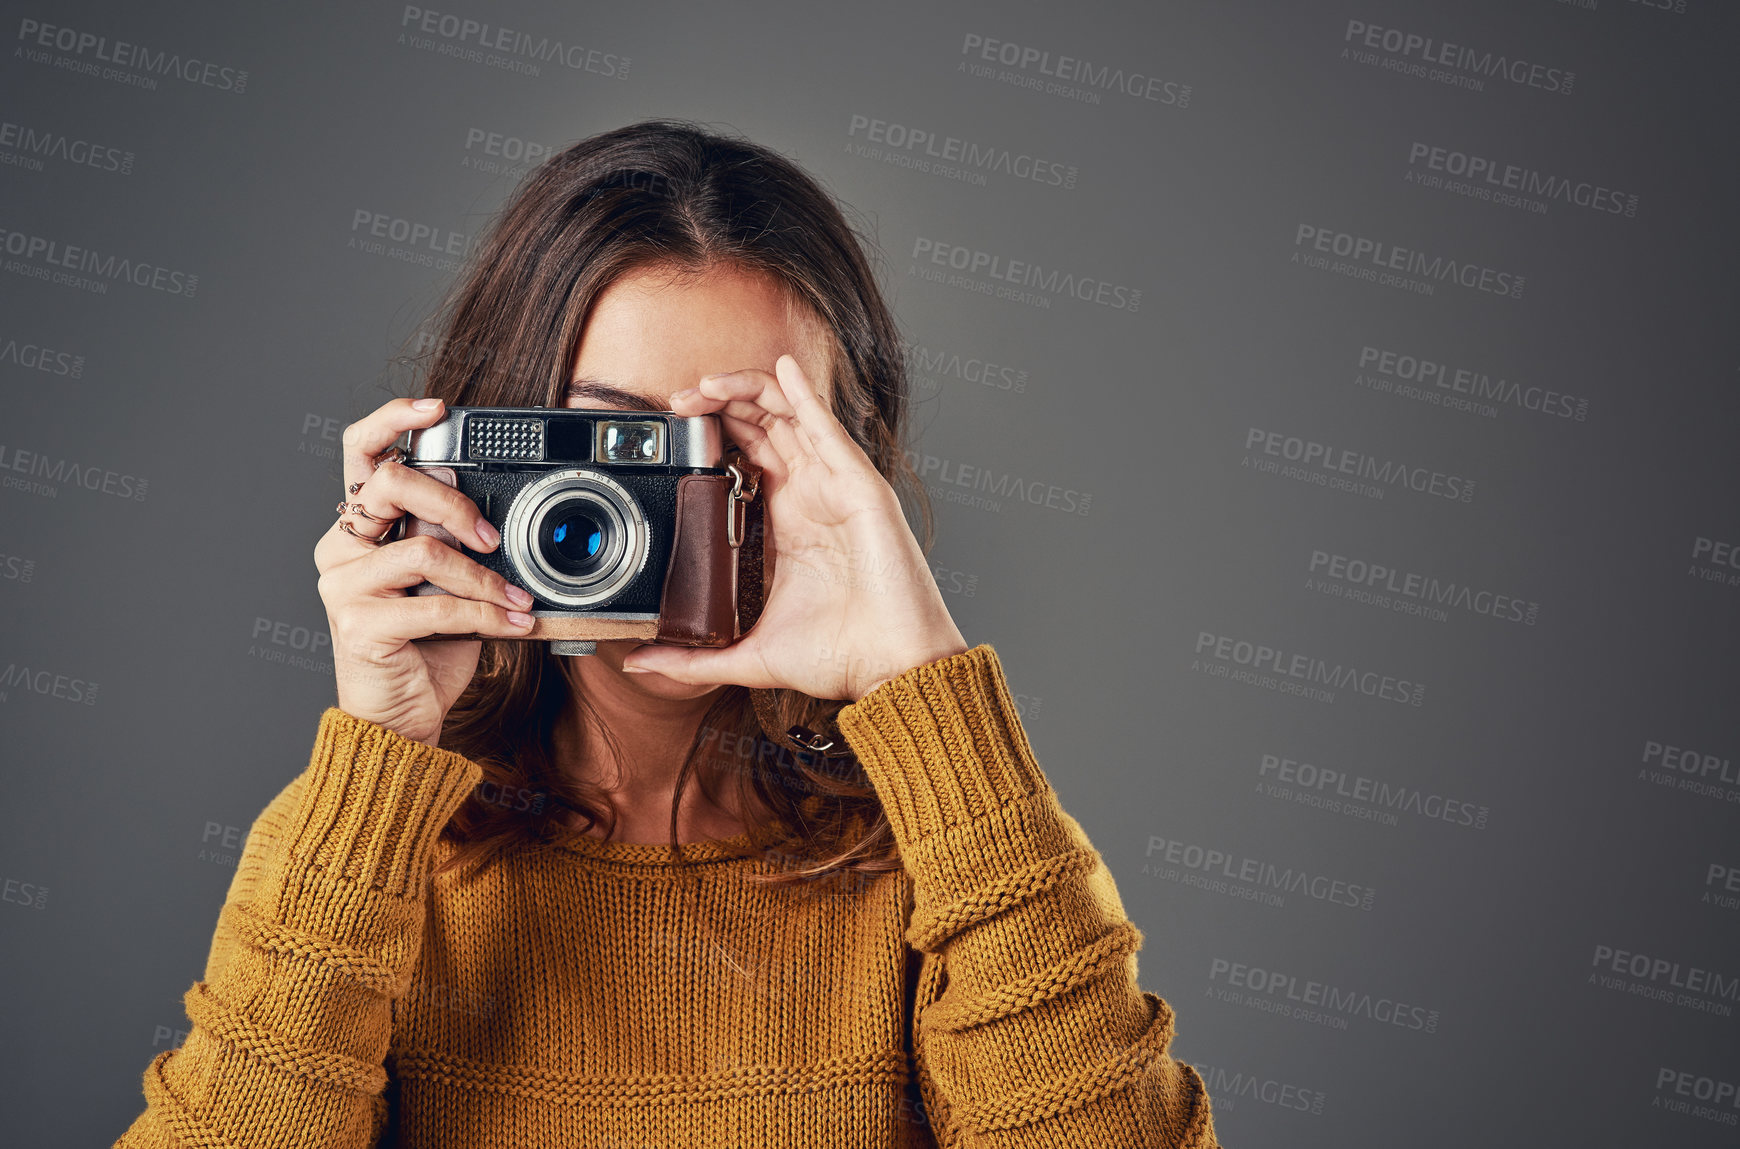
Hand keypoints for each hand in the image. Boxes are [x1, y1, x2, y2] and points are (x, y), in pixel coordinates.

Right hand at [314, 397, 537, 745]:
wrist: (401, 718)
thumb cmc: (427, 646)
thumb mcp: (447, 581)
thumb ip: (450, 538)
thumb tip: (477, 506)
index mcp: (360, 527)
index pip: (361, 452)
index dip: (393, 420)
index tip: (437, 408)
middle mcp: (342, 548)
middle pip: (390, 485)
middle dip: (453, 502)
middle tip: (491, 537)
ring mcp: (344, 587)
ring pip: (423, 551)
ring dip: (483, 577)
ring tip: (515, 598)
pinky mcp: (360, 626)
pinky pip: (435, 605)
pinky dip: (486, 614)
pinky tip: (515, 623)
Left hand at [620, 354, 967, 700]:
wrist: (892, 668)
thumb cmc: (842, 655)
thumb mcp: (749, 653)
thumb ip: (694, 659)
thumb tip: (641, 665)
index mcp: (790, 520)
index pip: (749, 452)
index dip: (714, 429)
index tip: (673, 425)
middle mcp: (812, 495)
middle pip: (764, 423)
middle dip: (719, 402)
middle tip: (678, 401)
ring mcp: (836, 486)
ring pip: (790, 414)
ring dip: (747, 389)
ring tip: (706, 384)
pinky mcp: (860, 486)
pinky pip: (828, 428)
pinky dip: (805, 394)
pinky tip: (782, 367)